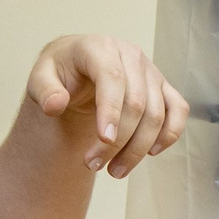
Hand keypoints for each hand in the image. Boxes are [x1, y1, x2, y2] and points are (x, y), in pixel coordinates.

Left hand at [27, 35, 188, 178]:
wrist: (77, 66)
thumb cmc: (60, 72)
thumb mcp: (40, 77)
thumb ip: (44, 91)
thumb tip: (55, 105)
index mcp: (99, 47)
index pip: (112, 77)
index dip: (111, 110)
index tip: (103, 140)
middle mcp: (130, 55)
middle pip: (136, 102)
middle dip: (118, 141)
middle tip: (93, 165)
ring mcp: (150, 70)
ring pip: (157, 113)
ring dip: (138, 148)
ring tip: (114, 171)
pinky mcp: (163, 86)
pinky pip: (178, 110)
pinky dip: (170, 133)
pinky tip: (151, 153)